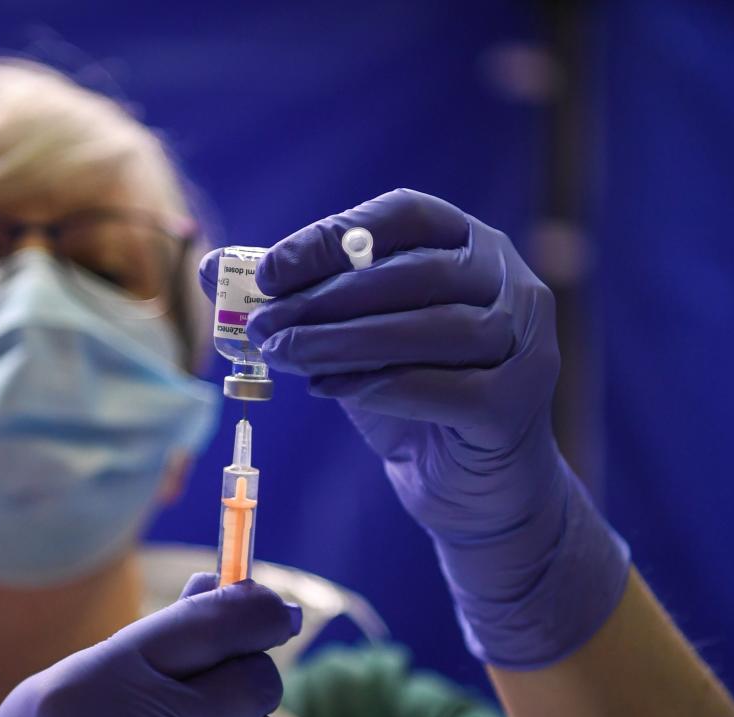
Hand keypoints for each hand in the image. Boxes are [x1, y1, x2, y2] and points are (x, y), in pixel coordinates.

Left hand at [199, 189, 628, 668]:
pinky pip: (442, 387)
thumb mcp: (350, 338)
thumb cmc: (408, 393)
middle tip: (261, 326)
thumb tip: (210, 270)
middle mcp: (509, 283)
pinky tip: (330, 391)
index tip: (266, 273)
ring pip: (431, 328)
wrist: (467, 483)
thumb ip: (295, 299)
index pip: (403, 217)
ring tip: (283, 358)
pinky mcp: (516, 403)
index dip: (330, 238)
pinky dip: (379, 387)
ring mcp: (523, 342)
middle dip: (325, 300)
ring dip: (343, 342)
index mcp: (470, 244)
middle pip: (414, 273)